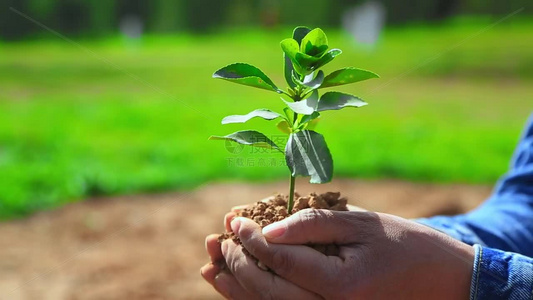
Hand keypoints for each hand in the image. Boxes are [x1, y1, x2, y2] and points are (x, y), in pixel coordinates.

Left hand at [210, 209, 474, 298]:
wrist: (439, 282)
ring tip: (210, 265)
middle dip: (236, 262)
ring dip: (235, 287)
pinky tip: (232, 284)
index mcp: (342, 286)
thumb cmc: (404, 245)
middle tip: (219, 237)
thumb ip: (313, 224)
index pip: (280, 260)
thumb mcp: (362, 224)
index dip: (251, 237)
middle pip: (266, 290)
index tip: (234, 218)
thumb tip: (267, 228)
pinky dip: (252, 299)